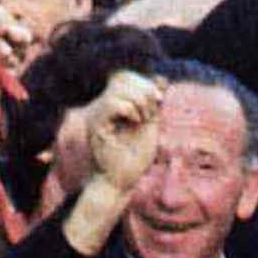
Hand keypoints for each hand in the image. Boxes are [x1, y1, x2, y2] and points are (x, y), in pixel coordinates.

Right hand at [82, 69, 162, 192]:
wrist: (122, 181)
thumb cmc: (135, 158)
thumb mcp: (151, 125)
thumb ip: (153, 104)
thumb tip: (161, 80)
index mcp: (114, 105)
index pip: (125, 76)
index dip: (144, 82)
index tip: (160, 99)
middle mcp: (103, 107)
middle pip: (121, 77)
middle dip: (144, 90)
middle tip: (151, 112)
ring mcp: (97, 114)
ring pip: (117, 88)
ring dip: (139, 101)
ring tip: (144, 119)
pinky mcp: (96, 126)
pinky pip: (112, 104)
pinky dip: (129, 109)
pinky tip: (135, 122)